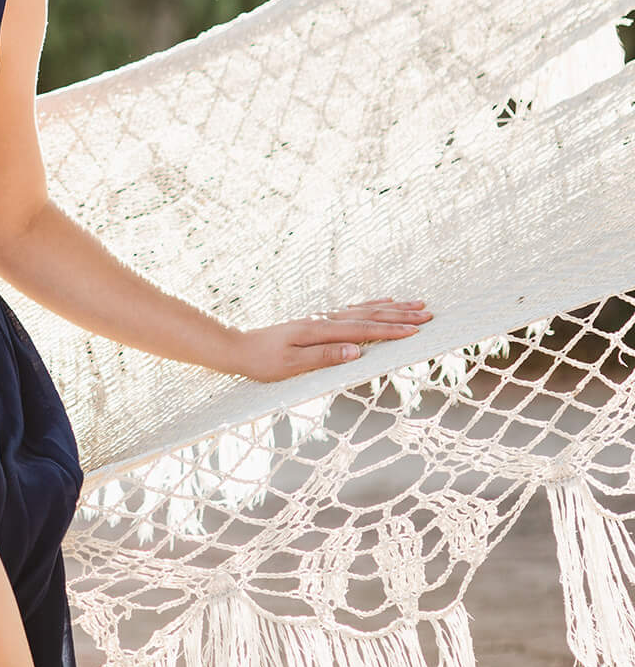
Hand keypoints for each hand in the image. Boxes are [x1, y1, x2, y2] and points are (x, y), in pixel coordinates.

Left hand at [229, 297, 431, 381]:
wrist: (239, 348)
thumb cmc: (263, 361)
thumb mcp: (292, 365)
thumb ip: (324, 357)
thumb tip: (356, 352)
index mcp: (320, 331)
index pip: (363, 330)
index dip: (391, 330)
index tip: (417, 331)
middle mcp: (323, 320)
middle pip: (369, 315)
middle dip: (400, 315)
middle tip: (429, 313)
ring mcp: (321, 318)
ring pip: (364, 309)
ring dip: (391, 307)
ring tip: (416, 304)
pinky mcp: (318, 321)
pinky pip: (352, 310)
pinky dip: (371, 305)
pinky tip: (382, 301)